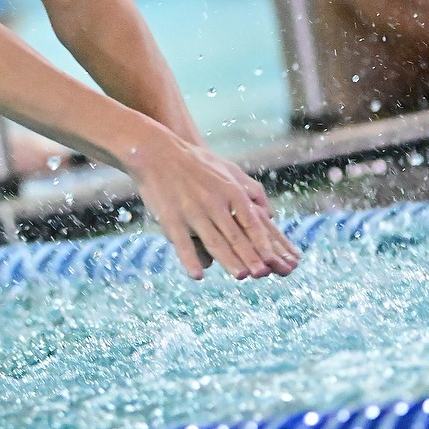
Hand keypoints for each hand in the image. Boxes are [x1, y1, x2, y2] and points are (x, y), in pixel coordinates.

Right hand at [129, 136, 298, 280]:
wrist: (157, 152)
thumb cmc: (196, 163)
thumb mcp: (228, 170)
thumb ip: (251, 191)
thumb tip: (269, 214)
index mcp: (230, 191)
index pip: (250, 221)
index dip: (261, 241)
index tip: (272, 259)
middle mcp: (213, 202)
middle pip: (235, 234)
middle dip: (250, 256)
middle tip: (263, 274)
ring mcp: (192, 211)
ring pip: (213, 240)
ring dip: (228, 260)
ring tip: (241, 276)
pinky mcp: (171, 218)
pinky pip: (183, 243)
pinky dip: (190, 260)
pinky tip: (198, 275)